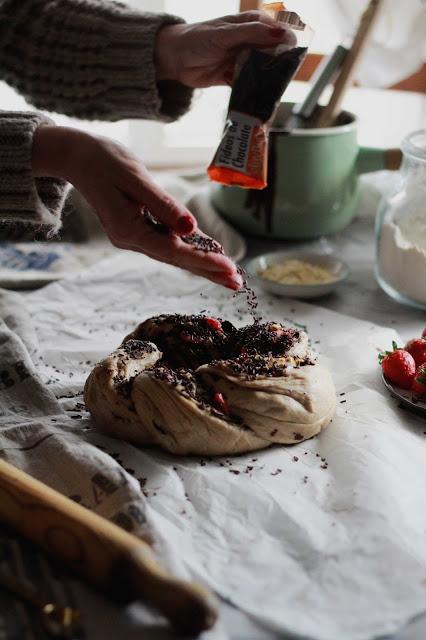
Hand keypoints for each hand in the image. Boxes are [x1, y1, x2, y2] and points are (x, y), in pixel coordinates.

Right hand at [32, 126, 242, 289]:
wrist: (78, 157)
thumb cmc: (104, 161)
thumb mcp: (135, 178)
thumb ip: (163, 205)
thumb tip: (190, 228)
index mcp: (128, 230)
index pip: (174, 251)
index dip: (204, 261)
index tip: (230, 268)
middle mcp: (131, 239)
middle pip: (176, 260)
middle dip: (209, 271)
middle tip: (237, 283)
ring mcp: (133, 236)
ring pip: (174, 254)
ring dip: (202, 264)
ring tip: (230, 275)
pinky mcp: (136, 229)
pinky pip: (167, 242)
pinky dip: (189, 249)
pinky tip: (209, 255)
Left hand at [155, 10, 294, 87]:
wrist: (175, 59)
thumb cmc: (198, 38)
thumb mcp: (226, 33)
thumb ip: (252, 34)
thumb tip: (280, 34)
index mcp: (248, 24)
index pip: (274, 29)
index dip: (285, 39)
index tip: (294, 50)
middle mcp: (248, 41)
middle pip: (271, 51)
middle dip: (278, 62)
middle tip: (287, 73)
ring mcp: (242, 60)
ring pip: (261, 69)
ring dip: (267, 78)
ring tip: (276, 87)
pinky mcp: (234, 77)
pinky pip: (249, 84)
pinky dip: (254, 89)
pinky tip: (260, 96)